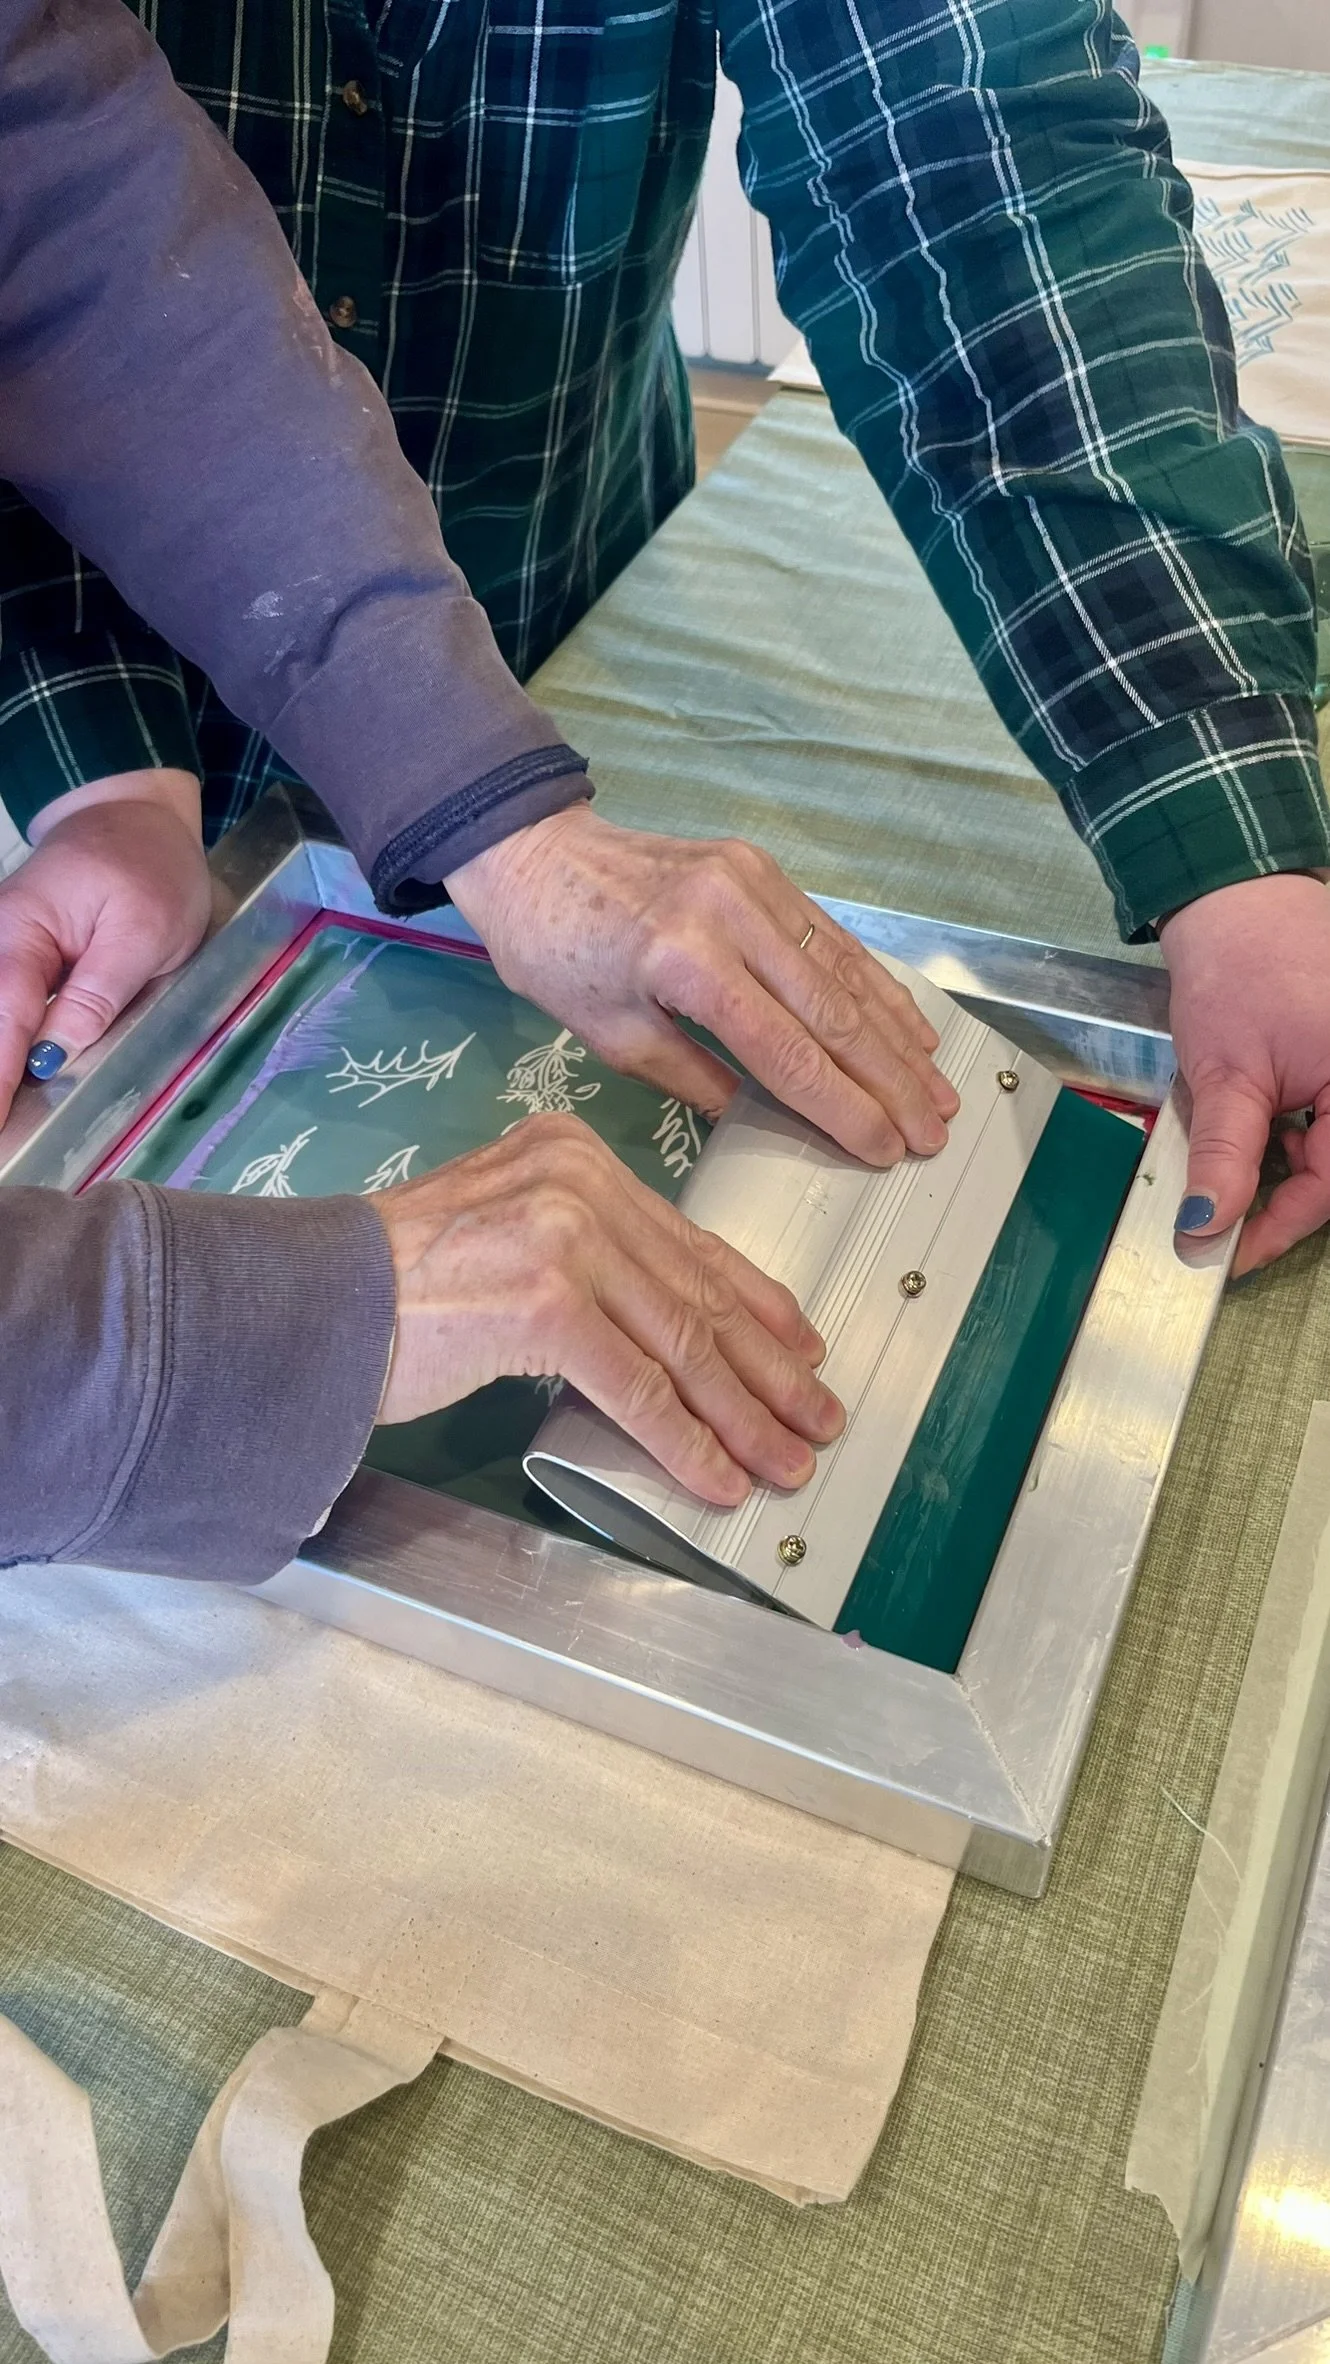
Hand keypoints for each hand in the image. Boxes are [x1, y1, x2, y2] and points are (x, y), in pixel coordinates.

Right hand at [0, 769, 210, 1127]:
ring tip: (10, 1123)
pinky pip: (10, 1012)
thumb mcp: (145, 929)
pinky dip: (13, 1046)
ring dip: (6, 1065)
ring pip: (0, 1021)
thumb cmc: (149, 865)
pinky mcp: (21, 964)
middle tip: (4, 1139)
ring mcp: (6, 953)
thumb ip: (100, 989)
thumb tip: (59, 1049)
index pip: (5, 1020)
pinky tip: (15, 1086)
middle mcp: (0, 944)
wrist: (134, 816)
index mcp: (23, 932)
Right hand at [373, 1112, 844, 1502]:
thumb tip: (666, 1329)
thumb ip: (583, 1257)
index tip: (804, 1346)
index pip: (688, 1239)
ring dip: (742, 1416)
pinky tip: (716, 1476)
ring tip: (783, 1460)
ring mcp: (564, 1237)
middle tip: (815, 1417)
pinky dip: (684, 1442)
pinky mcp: (545, 1301)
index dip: (758, 1303)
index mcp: (573, 1155)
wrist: (307, 1298)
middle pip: (697, 1292)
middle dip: (768, 1369)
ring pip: (681, 1344)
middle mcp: (578, 1182)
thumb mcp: (504, 1237)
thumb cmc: (392, 1284)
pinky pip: (637, 1388)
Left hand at [446, 805, 959, 1164]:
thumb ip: (697, 1080)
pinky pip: (830, 936)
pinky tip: (905, 1025)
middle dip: (890, 1081)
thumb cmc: (558, 955)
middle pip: (833, 1014)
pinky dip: (873, 985)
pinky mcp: (762, 867)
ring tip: (937, 1088)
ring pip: (846, 971)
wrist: (535, 856)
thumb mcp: (613, 1037)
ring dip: (898, 1036)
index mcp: (686, 964)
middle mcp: (732, 916)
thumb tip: (769, 1122)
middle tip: (931, 1130)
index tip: (885, 1149)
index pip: (788, 1052)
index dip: (844, 1107)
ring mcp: (754, 883)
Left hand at [1161, 874, 1329, 1274]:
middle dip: (1284, 1200)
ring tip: (1238, 1161)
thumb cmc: (1238, 968)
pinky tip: (1263, 1132)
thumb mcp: (1225, 1074)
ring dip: (1289, 1168)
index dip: (1278, 1229)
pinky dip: (1298, 1137)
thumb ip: (1224, 1156)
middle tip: (1225, 1222)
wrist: (1236, 902)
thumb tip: (1207, 1225)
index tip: (1228, 1254)